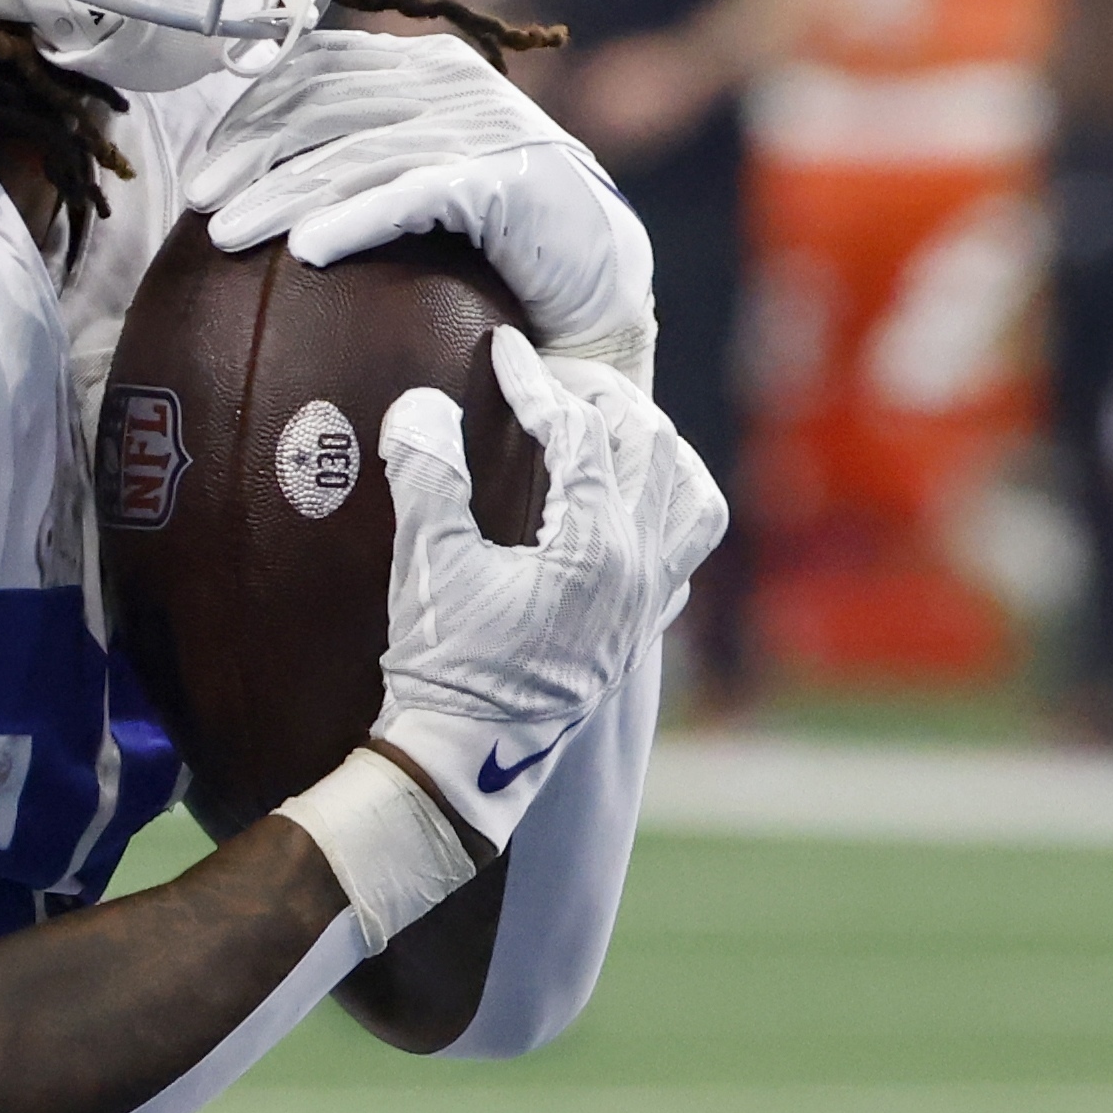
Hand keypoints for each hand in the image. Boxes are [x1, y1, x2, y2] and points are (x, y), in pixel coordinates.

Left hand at [197, 28, 655, 374]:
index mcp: (426, 68)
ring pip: (358, 154)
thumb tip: (261, 175)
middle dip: (252, 153)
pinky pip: (413, 195)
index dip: (252, 109)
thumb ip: (368, 155)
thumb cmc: (499, 239)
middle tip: (197, 201)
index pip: (319, 67)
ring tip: (227, 235)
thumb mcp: (426, 175)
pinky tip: (306, 250)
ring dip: (283, 195)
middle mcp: (452, 83)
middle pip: (326, 106)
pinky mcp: (505, 180)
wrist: (601, 275)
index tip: (205, 164)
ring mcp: (482, 127)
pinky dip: (355, 219)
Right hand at [361, 338, 718, 852]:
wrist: (467, 764)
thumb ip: (428, 475)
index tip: (502, 349)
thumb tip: (423, 402)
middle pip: (648, 445)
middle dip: (601, 398)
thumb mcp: (427, 565)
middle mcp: (640, 568)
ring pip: (690, 496)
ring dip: (657, 448)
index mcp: (595, 547)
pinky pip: (684, 551)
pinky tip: (627, 504)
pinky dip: (666, 509)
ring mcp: (649, 601)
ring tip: (612, 425)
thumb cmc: (446, 668)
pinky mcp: (641, 629)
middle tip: (552, 378)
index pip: (576, 432)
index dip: (536, 381)